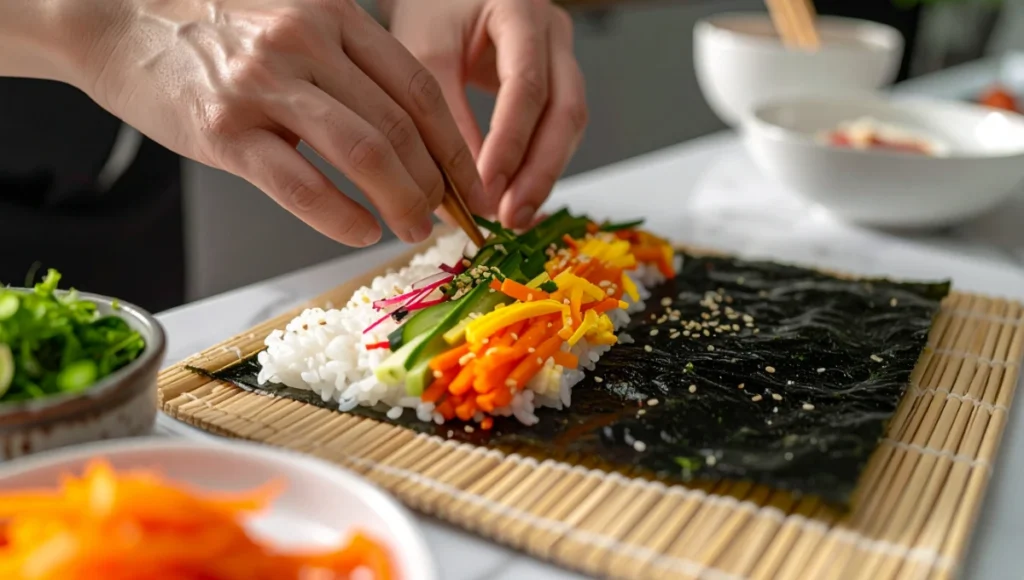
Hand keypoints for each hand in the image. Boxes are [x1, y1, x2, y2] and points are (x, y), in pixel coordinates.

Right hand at [73, 0, 484, 245]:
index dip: (453, 142)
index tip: (469, 179)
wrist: (114, 14)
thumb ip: (345, 59)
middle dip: (436, 182)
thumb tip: (404, 127)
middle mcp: (305, 42)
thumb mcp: (291, 18)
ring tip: (414, 229)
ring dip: (402, 201)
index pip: (416, 86)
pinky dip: (340, 215)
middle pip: (399, 124)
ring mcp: (264, 84)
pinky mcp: (223, 129)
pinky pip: (299, 183)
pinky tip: (360, 231)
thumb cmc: (209, 26)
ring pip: (363, 152)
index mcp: (332, 15)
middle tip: (447, 216)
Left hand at [385, 0, 588, 229]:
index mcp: (520, 11)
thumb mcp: (425, 52)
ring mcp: (561, 57)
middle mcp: (553, 33)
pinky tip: (517, 193)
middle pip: (565, 110)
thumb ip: (441, 118)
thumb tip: (458, 190)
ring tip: (513, 216)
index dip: (509, 144)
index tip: (487, 189)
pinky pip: (558, 128)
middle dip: (539, 171)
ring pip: (569, 125)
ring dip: (543, 174)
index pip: (526, 86)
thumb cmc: (433, 8)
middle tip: (511, 216)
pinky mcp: (555, 81)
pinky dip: (538, 163)